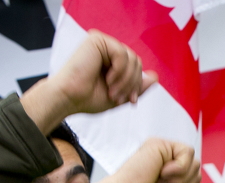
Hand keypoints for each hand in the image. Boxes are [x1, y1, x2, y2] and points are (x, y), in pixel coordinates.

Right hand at [22, 30, 157, 132]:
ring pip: (132, 59)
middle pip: (137, 62)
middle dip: (133, 84)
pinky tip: (108, 79)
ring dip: (126, 80)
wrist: (70, 99)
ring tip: (113, 91)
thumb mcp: (120, 95)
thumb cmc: (88, 98)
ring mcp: (102, 43)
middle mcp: (107, 50)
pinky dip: (120, 71)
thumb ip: (137, 86)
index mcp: (111, 61)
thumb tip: (155, 77)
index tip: (131, 101)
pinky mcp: (97, 40)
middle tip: (119, 98)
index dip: (137, 85)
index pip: (136, 67)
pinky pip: (123, 54)